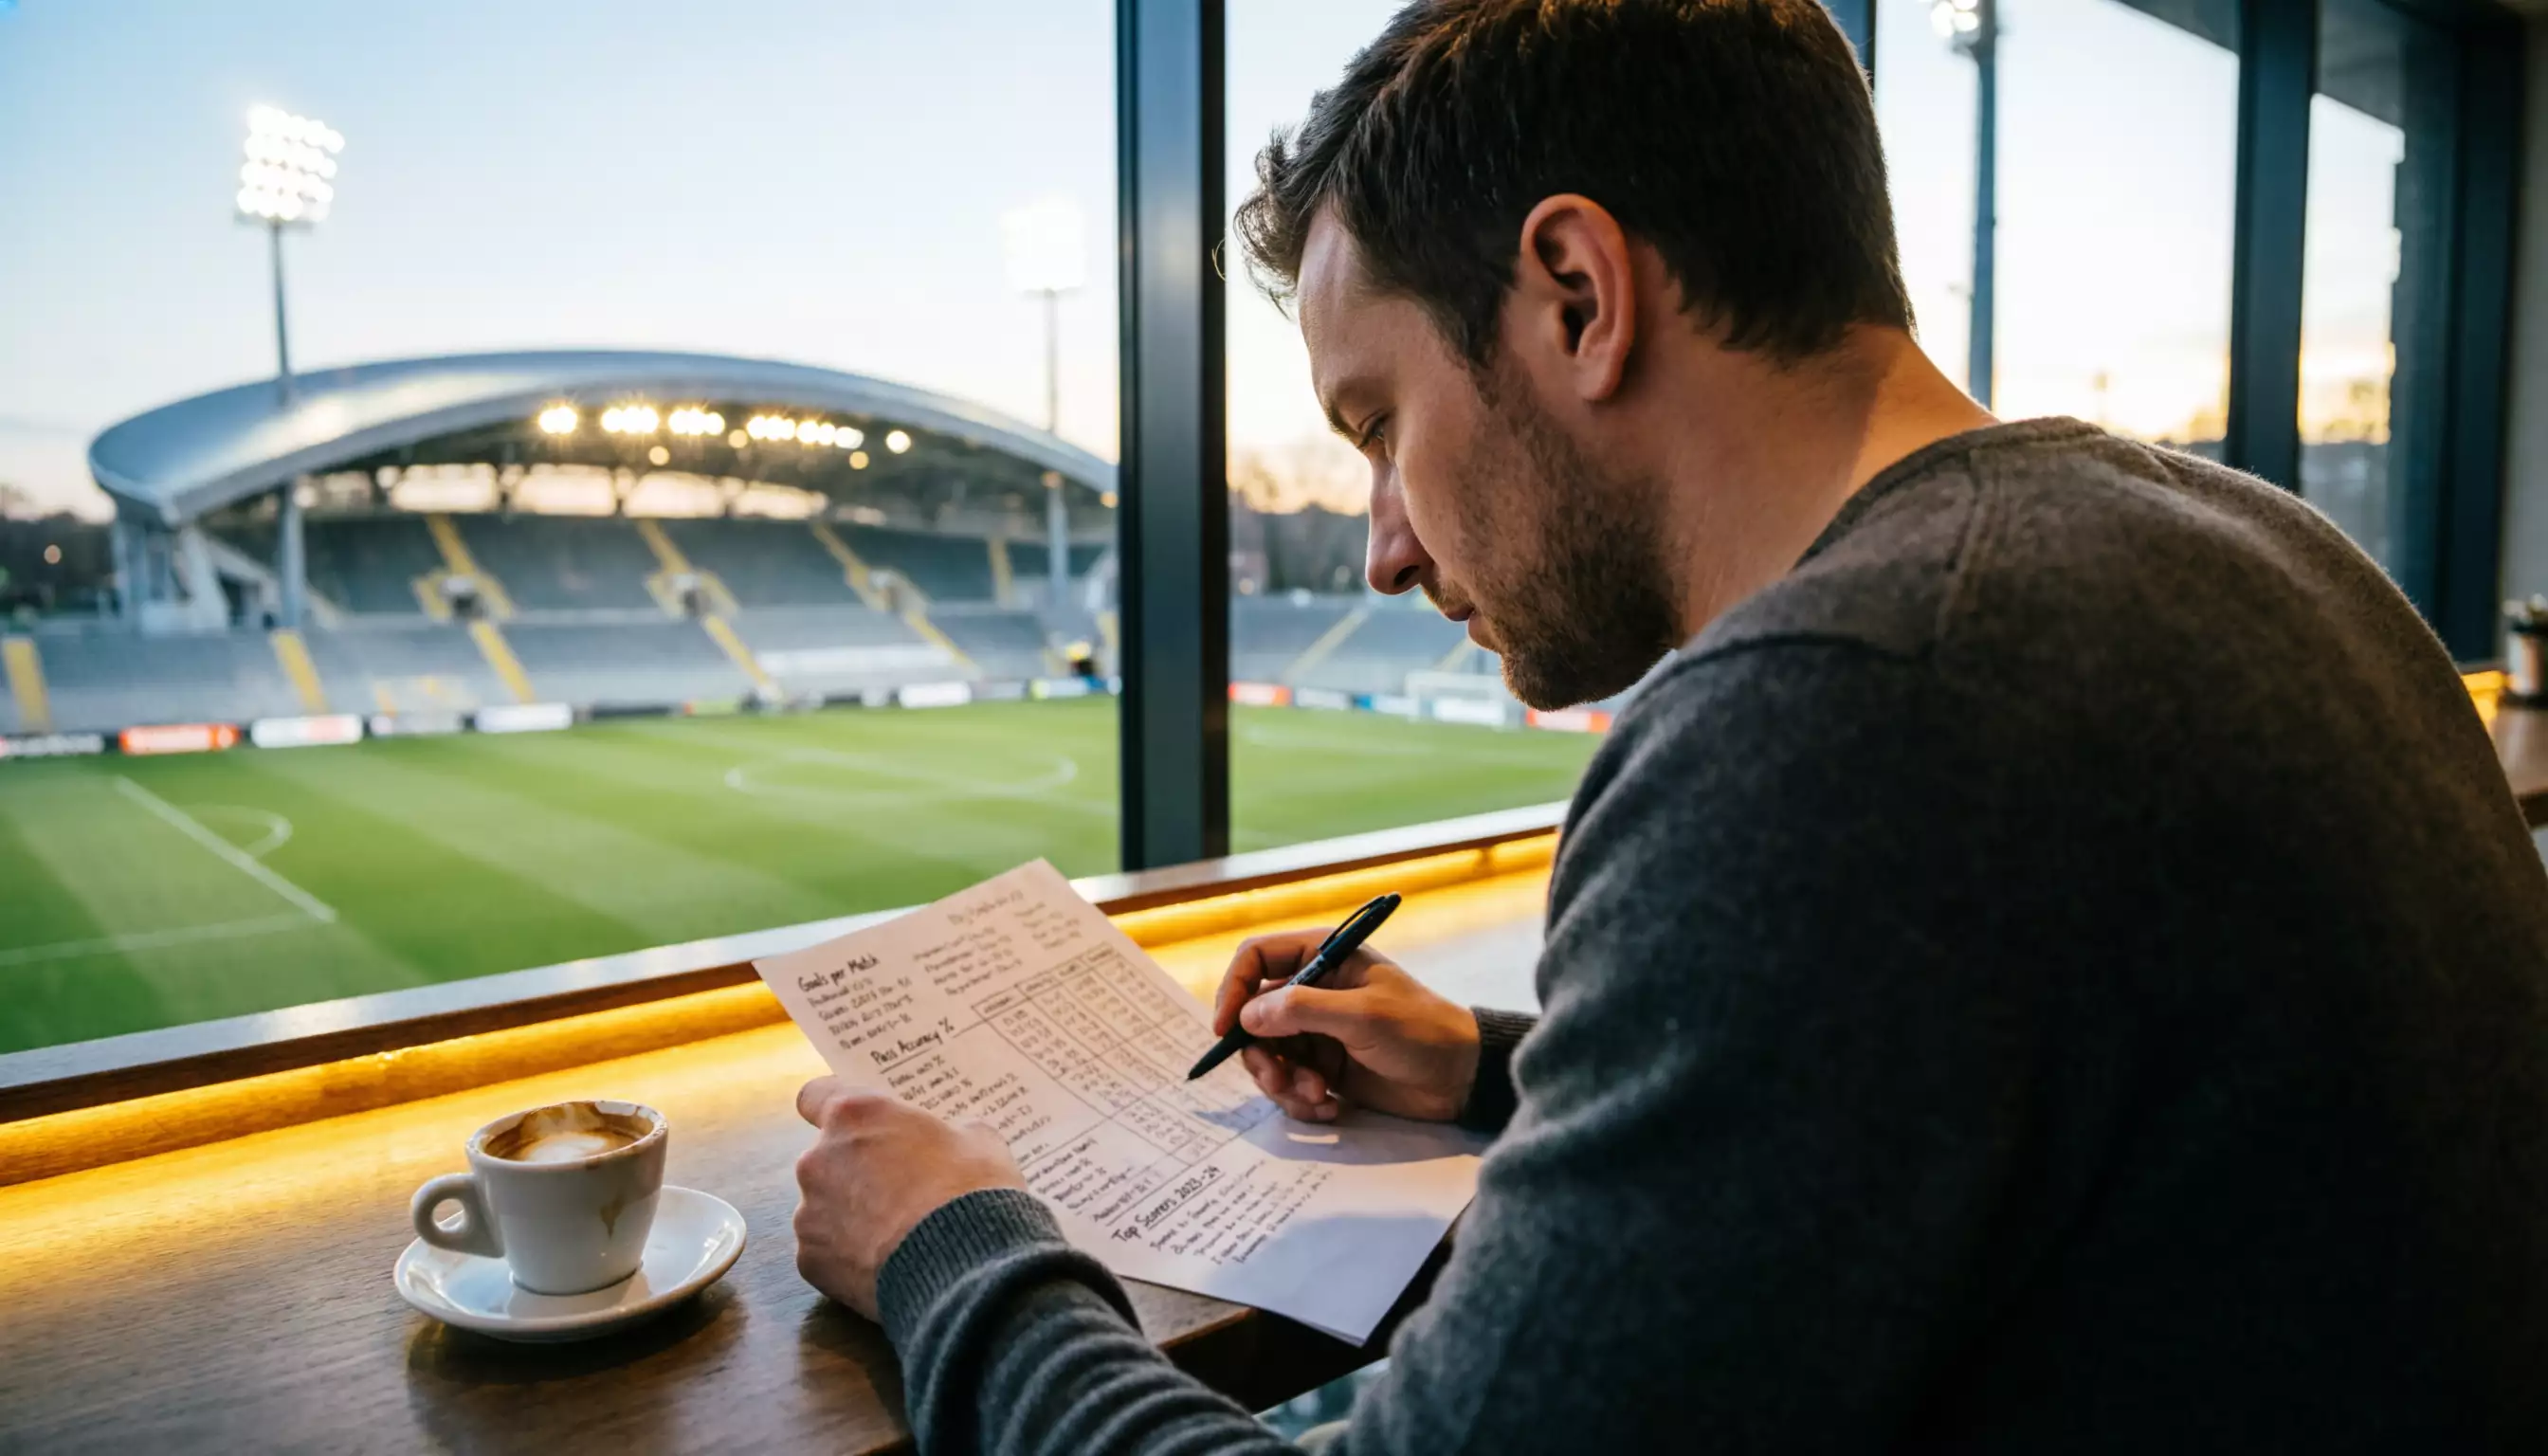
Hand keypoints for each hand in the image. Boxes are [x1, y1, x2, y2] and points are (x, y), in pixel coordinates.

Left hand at [792, 1077, 1025, 1318]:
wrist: (964, 1268)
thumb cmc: (971, 1191)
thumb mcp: (979, 1141)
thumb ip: (948, 1133)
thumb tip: (949, 1144)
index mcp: (855, 1116)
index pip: (816, 1095)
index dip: (835, 1110)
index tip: (857, 1126)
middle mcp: (819, 1158)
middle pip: (826, 1157)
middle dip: (855, 1170)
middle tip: (899, 1190)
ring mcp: (808, 1212)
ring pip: (825, 1206)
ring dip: (852, 1215)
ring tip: (897, 1236)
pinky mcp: (810, 1260)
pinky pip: (826, 1251)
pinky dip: (849, 1257)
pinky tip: (887, 1266)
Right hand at [1213, 928, 1481, 1123]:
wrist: (1461, 1078)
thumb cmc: (1421, 1031)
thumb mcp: (1363, 1015)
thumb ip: (1303, 1010)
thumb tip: (1248, 1015)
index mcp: (1323, 956)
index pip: (1256, 959)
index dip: (1234, 989)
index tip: (1227, 1030)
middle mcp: (1313, 990)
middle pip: (1253, 1016)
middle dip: (1262, 1054)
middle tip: (1279, 1081)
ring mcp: (1317, 1031)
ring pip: (1268, 1056)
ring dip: (1284, 1082)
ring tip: (1317, 1096)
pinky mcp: (1324, 1067)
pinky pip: (1290, 1084)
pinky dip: (1302, 1100)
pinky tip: (1332, 1106)